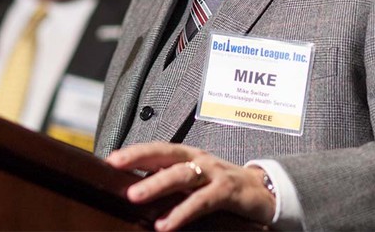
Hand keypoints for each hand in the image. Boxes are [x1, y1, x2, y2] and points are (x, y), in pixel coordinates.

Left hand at [106, 142, 275, 230]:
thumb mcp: (196, 181)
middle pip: (165, 155)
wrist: (264, 191)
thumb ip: (171, 181)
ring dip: (156, 184)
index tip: (110, 159)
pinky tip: (166, 224)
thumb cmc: (223, 186)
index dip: (134, 152)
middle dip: (138, 158)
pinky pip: (201, 201)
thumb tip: (137, 189)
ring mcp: (213, 173)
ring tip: (135, 196)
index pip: (157, 149)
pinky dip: (182, 212)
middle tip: (115, 166)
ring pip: (181, 175)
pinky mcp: (227, 191)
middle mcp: (198, 159)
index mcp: (188, 155)